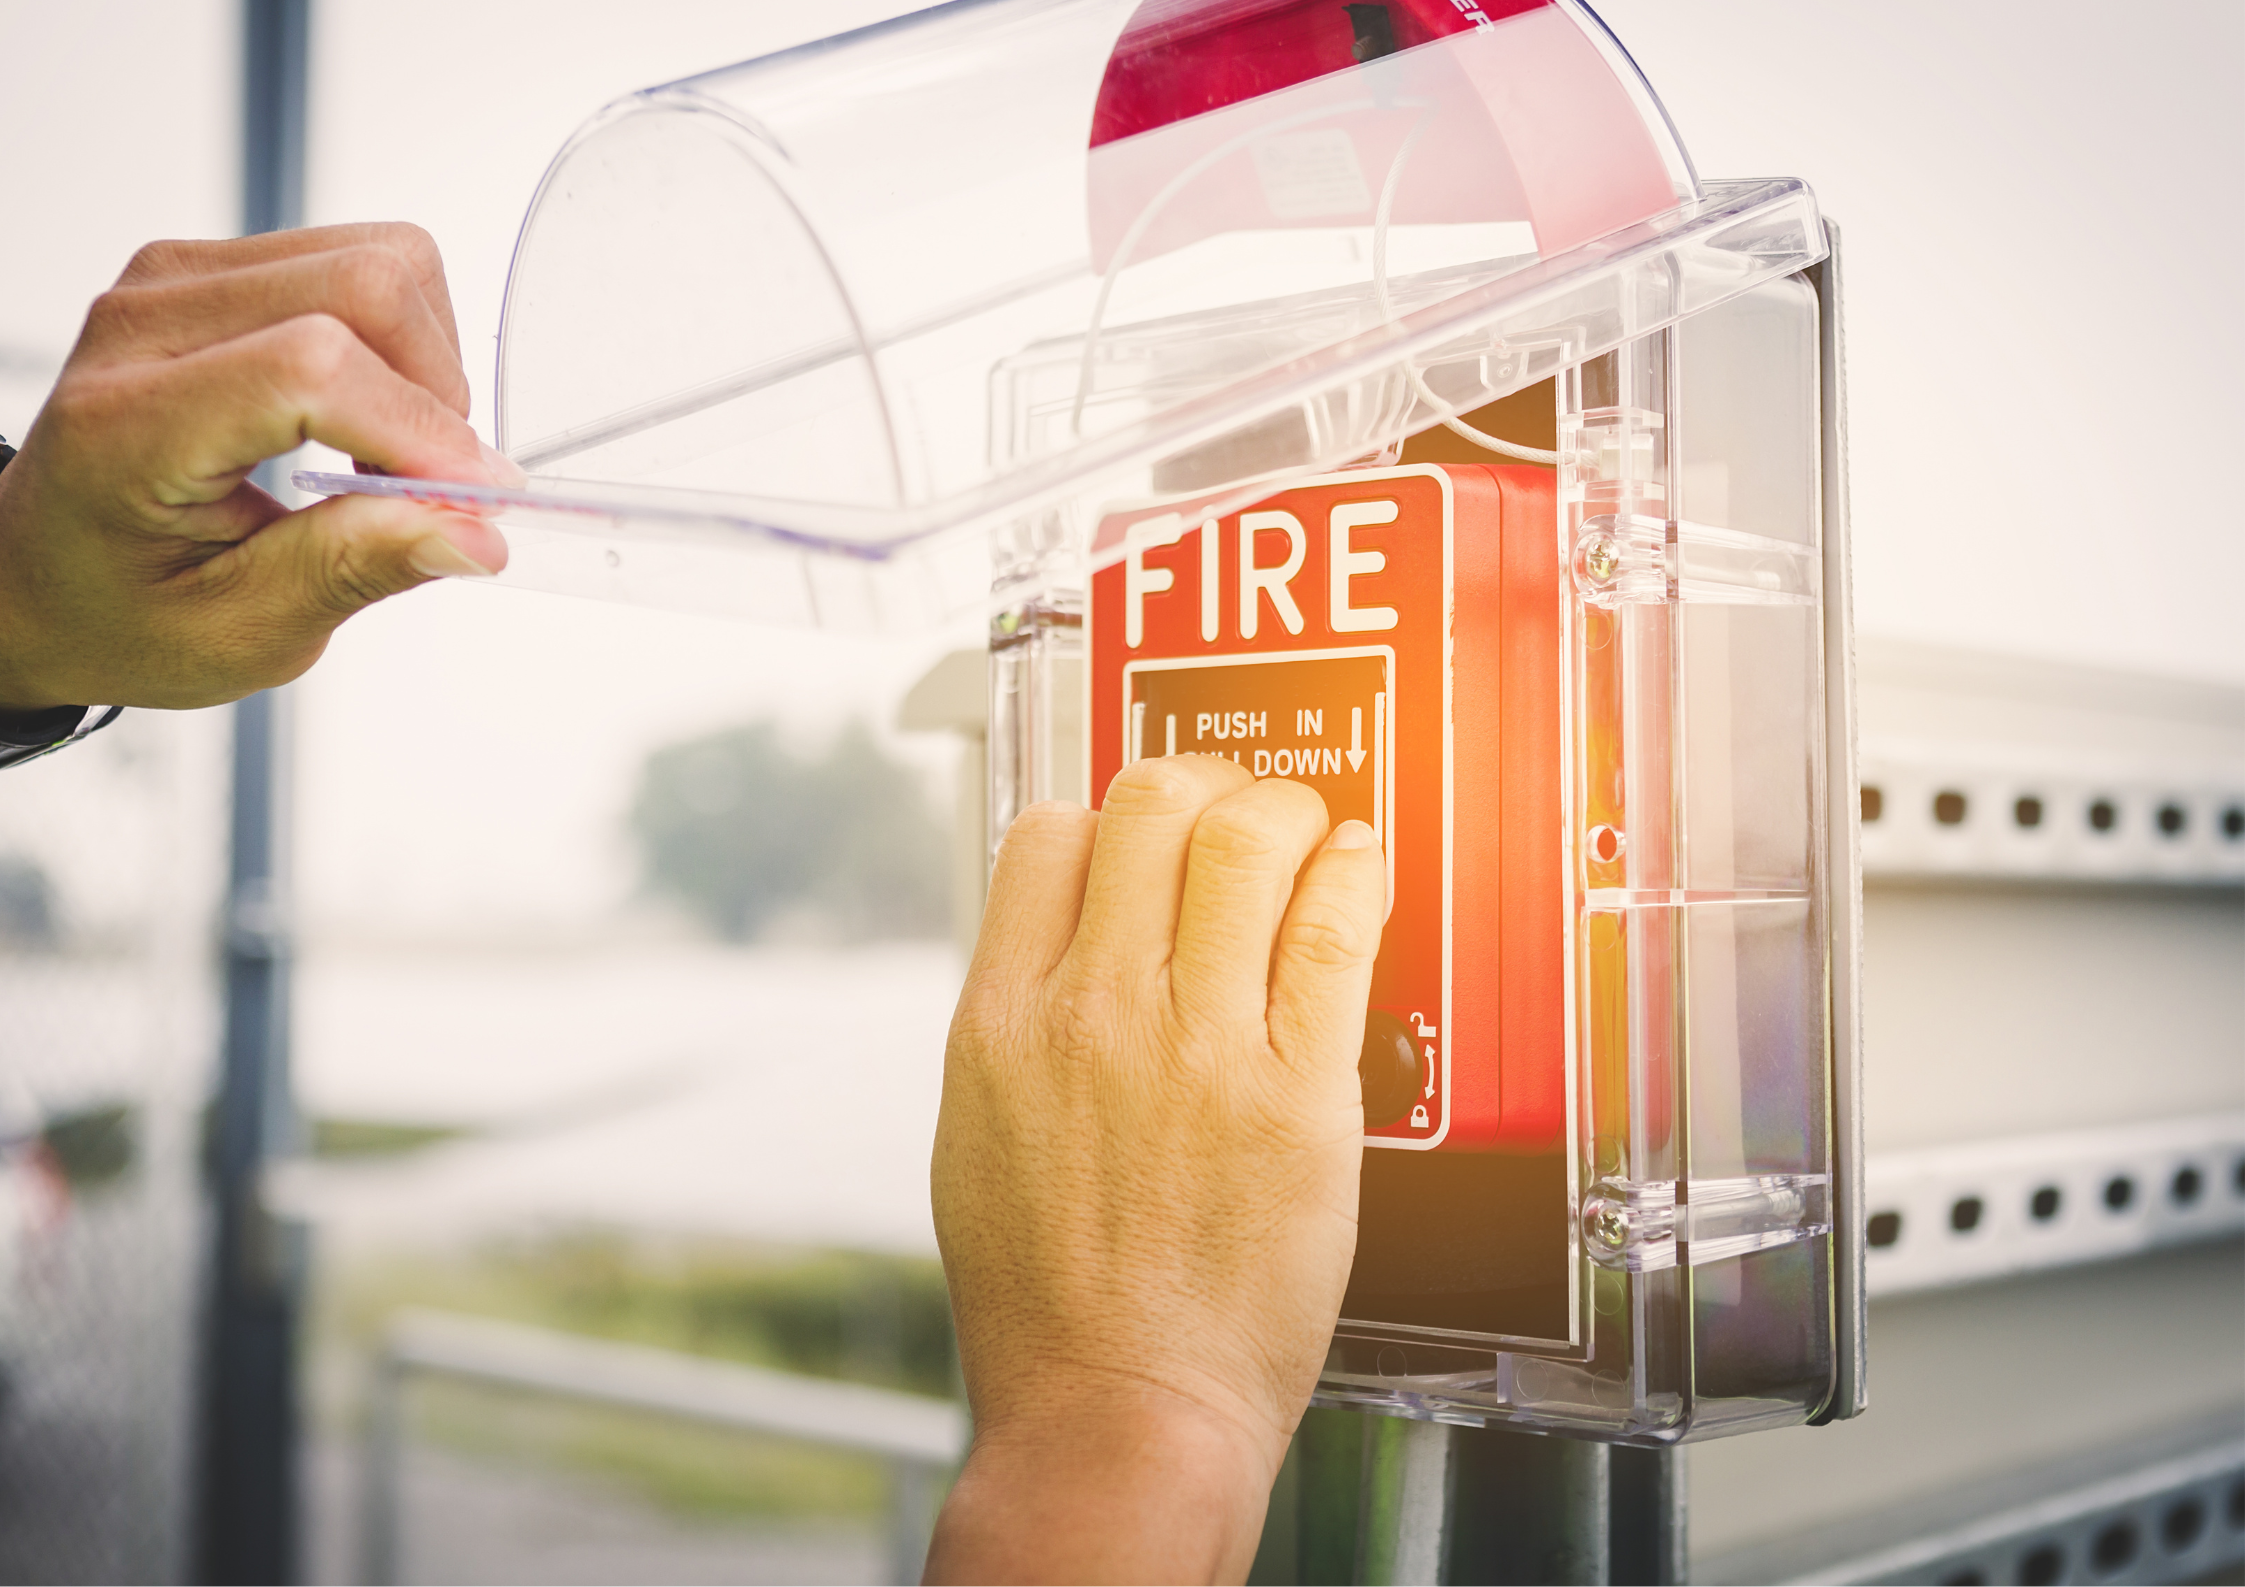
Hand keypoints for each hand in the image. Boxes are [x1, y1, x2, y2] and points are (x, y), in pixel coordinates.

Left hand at [0, 223, 518, 711]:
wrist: (47, 570)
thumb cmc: (125, 606)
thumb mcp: (240, 631)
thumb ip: (354, 569)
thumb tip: (472, 533)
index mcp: (128, 426)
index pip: (310, 369)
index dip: (418, 432)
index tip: (469, 505)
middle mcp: (148, 323)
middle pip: (363, 286)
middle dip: (437, 394)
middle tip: (427, 486)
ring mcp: (181, 279)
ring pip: (381, 261)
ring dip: (424, 366)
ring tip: (389, 453)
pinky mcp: (220, 266)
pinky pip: (363, 261)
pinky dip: (402, 344)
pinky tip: (367, 415)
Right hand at [927, 758, 1386, 1583]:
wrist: (1121, 1410)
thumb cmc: (1050, 1305)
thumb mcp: (978, 1139)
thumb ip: (1017, 1027)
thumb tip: (1060, 943)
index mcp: (1000, 1022)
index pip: (1048, 834)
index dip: (1105, 813)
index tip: (1144, 831)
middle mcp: (1091, 1012)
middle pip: (1150, 805)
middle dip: (1202, 783)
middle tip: (1236, 809)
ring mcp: (1196, 1046)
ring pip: (1246, 838)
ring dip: (1287, 810)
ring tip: (1308, 832)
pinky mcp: (1297, 1092)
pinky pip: (1332, 929)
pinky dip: (1354, 871)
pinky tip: (1358, 867)